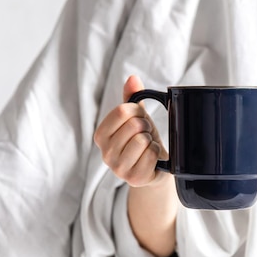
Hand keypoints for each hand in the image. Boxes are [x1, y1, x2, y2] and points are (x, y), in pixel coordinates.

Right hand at [94, 75, 177, 256]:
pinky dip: (156, 153)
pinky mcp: (133, 178)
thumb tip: (132, 78)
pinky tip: (151, 158)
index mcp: (100, 135)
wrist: (155, 168)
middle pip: (134, 125)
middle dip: (146, 126)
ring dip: (151, 140)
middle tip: (145, 134)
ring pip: (142, 140)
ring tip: (147, 146)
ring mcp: (118, 168)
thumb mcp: (137, 118)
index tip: (140, 118)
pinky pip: (151, 155)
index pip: (122, 112)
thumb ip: (132, 98)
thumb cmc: (143, 139)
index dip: (137, 111)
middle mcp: (104, 153)